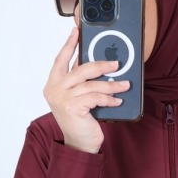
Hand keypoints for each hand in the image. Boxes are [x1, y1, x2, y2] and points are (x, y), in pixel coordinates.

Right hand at [43, 25, 129, 153]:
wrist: (79, 145)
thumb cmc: (79, 122)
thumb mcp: (77, 98)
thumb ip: (80, 82)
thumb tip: (95, 64)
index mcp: (53, 84)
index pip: (60, 59)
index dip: (69, 44)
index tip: (77, 31)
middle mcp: (54, 90)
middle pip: (80, 69)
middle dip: (101, 64)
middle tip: (116, 64)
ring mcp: (62, 98)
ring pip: (91, 84)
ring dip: (111, 84)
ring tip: (124, 85)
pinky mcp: (72, 107)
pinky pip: (96, 97)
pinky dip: (109, 99)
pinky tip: (117, 101)